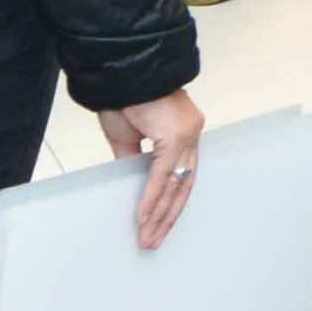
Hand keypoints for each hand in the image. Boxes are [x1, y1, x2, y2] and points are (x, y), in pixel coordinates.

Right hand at [101, 92, 204, 250]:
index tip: (158, 225)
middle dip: (167, 217)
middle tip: (152, 241)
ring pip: (175, 186)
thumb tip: (132, 184)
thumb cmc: (124, 94)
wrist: (121, 69)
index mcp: (184, 133)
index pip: (181, 176)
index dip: (170, 203)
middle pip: (183, 186)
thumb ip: (132, 160)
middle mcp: (191, 135)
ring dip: (158, 215)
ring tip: (146, 238)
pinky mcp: (176, 136)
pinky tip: (142, 218)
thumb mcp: (126, 135)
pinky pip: (161, 177)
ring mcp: (187, 135)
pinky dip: (151, 199)